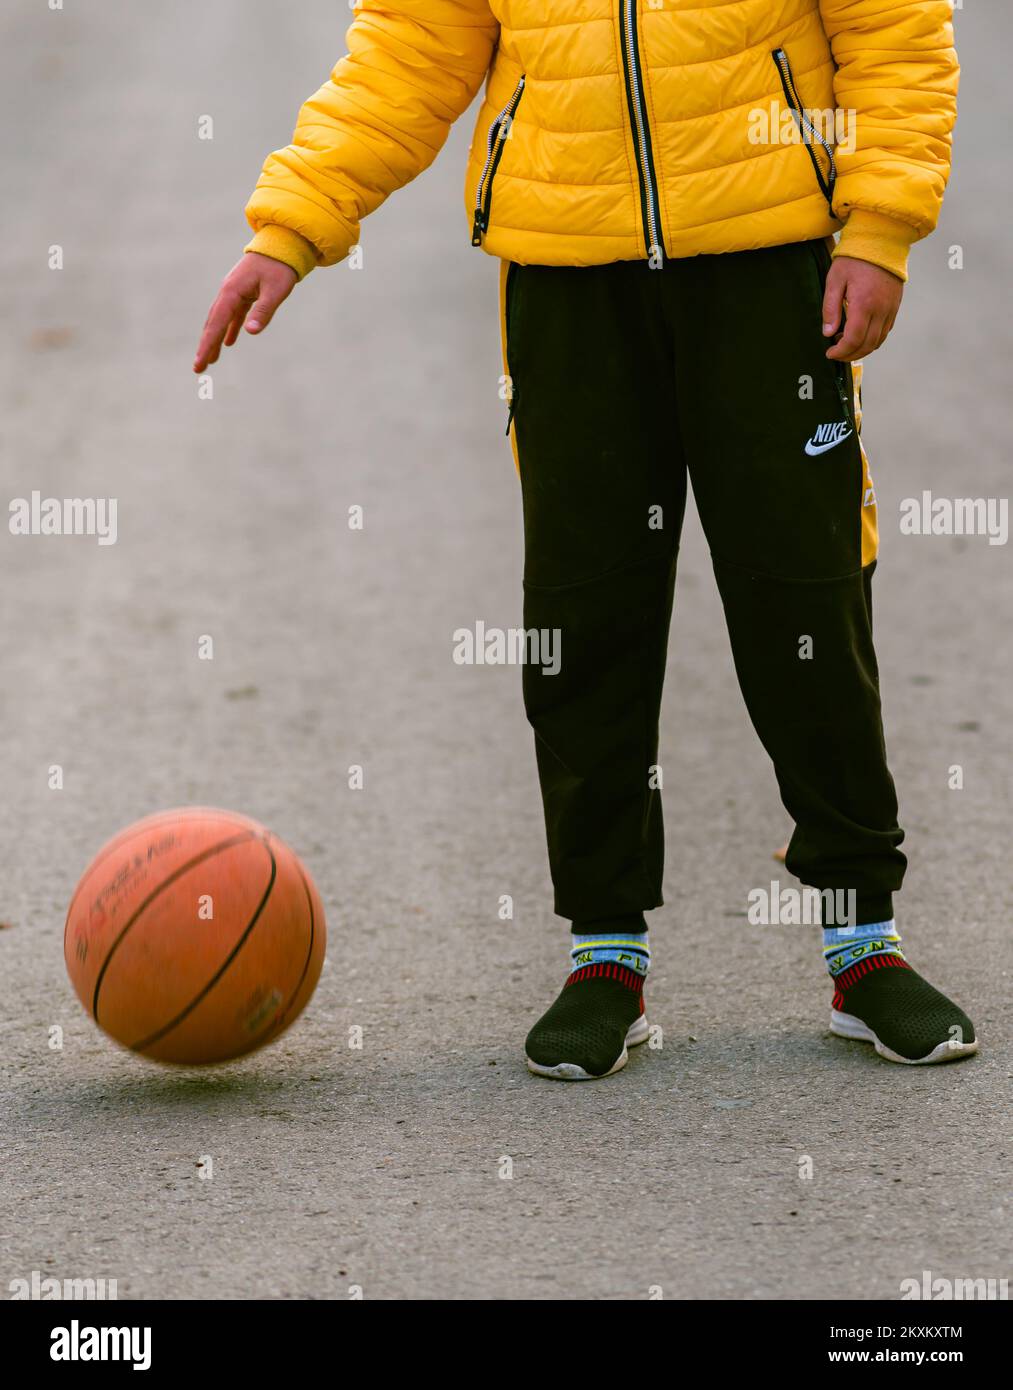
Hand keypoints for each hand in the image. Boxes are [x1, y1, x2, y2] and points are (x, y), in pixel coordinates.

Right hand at [193, 253, 297, 371]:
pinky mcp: (242, 293)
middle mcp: (228, 292)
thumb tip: (249, 332)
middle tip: (199, 369)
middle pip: (214, 324)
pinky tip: (228, 343)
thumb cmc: (280, 267)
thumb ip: (263, 311)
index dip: (208, 344)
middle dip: (206, 346)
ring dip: (215, 340)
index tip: (200, 362)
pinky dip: (229, 329)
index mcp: (232, 291)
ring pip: (221, 320)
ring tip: (210, 360)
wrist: (282, 244)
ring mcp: (234, 292)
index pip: (217, 323)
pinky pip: (232, 315)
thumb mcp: (275, 290)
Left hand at [822, 256, 903, 362]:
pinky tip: (860, 334)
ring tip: (846, 344)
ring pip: (879, 341)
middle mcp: (881, 309)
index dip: (841, 352)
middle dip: (850, 354)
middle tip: (836, 353)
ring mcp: (891, 308)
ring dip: (862, 349)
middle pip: (867, 345)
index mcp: (864, 304)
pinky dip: (873, 339)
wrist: (882, 240)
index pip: (853, 339)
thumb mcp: (835, 280)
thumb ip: (830, 308)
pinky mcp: (895, 306)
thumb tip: (828, 333)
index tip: (830, 353)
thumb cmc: (854, 258)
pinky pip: (886, 330)